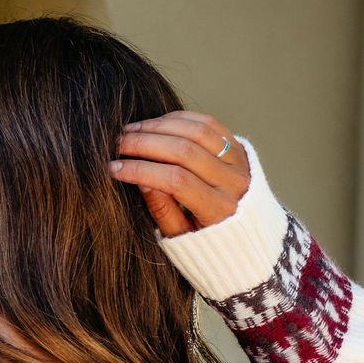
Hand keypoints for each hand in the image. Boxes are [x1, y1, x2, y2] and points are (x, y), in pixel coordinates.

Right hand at [108, 112, 250, 237]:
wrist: (249, 238)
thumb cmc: (208, 243)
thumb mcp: (182, 239)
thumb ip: (162, 210)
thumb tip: (140, 179)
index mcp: (219, 211)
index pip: (175, 180)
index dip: (141, 170)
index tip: (114, 168)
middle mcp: (234, 182)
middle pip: (184, 151)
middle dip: (145, 143)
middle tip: (118, 143)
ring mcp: (238, 161)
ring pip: (195, 131)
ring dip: (159, 126)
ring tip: (131, 130)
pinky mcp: (238, 147)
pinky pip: (208, 123)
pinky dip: (179, 119)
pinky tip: (156, 124)